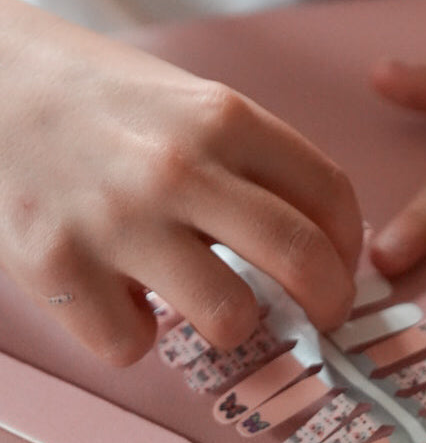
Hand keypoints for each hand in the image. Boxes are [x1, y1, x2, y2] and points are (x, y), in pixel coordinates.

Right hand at [0, 0, 364, 364]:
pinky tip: (124, 297)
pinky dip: (136, 335)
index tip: (344, 264)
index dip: (349, 243)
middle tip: (324, 315)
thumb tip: (312, 233)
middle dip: (328, 300)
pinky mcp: (58, 269)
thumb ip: (250, 158)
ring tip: (213, 304)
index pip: (329, 192)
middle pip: (299, 256)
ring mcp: (119, 221)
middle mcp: (181, 168)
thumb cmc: (105, 98)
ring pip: (229, 316)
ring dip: (234, 324)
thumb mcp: (194, 101)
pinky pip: (132, 344)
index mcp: (225, 117)